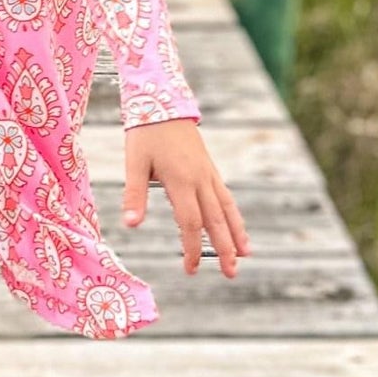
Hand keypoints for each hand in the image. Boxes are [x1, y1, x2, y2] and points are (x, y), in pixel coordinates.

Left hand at [120, 120, 249, 278]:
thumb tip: (131, 225)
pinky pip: (226, 196)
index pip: (191, 223)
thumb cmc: (145, 133)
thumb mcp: (134, 162)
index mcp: (181, 180)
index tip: (190, 270)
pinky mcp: (209, 168)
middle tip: (231, 274)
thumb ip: (134, 194)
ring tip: (246, 256)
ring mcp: (208, 173)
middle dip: (224, 249)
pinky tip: (237, 226)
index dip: (192, 248)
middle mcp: (200, 179)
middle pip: (215, 220)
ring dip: (236, 233)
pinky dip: (234, 214)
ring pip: (226, 208)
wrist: (164, 101)